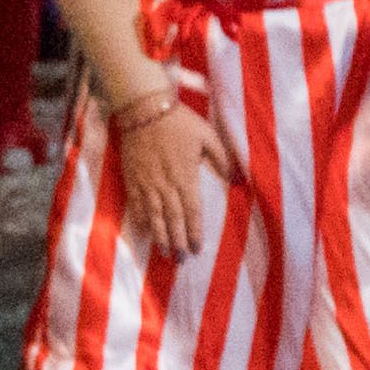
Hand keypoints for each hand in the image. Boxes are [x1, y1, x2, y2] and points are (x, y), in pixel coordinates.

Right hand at [113, 93, 237, 259]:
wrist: (144, 110)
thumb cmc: (179, 122)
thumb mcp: (208, 136)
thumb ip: (222, 159)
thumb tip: (237, 179)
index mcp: (185, 176)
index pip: (192, 211)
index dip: (194, 232)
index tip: (197, 248)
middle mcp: (165, 184)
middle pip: (172, 219)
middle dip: (177, 241)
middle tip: (181, 260)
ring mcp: (146, 183)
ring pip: (153, 216)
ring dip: (160, 236)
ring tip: (164, 253)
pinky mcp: (132, 178)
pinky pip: (135, 205)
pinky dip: (140, 220)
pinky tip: (144, 233)